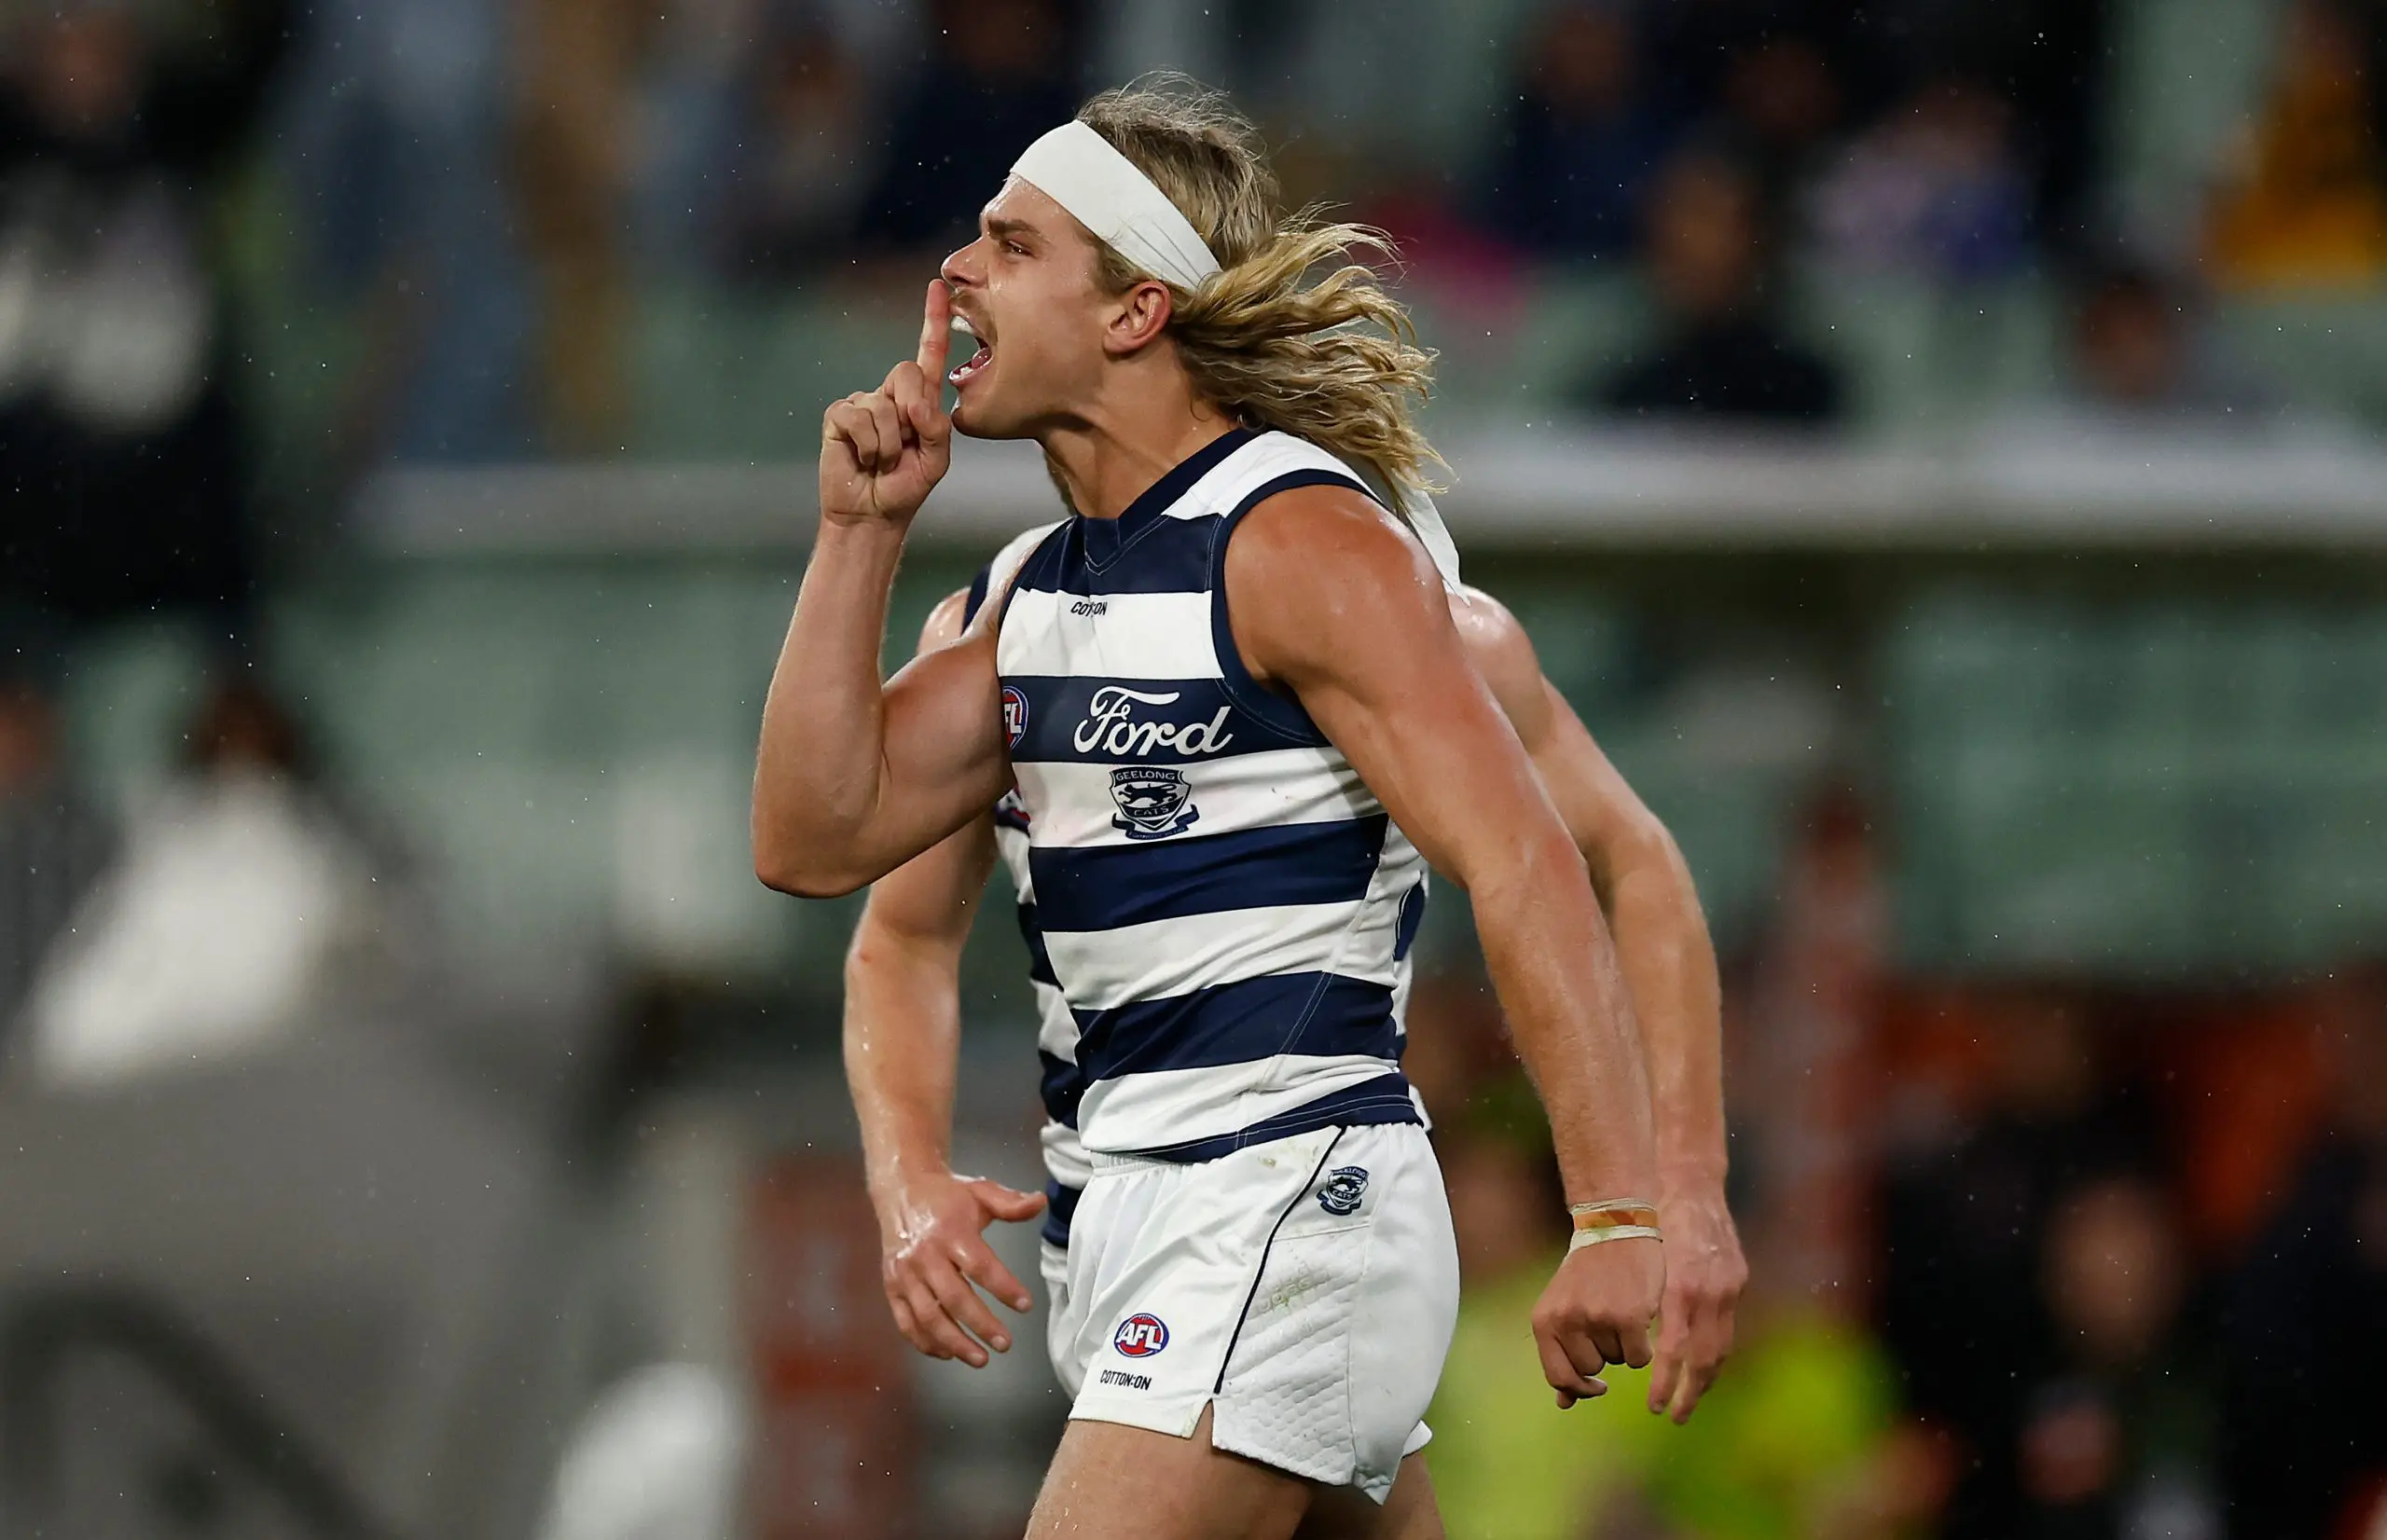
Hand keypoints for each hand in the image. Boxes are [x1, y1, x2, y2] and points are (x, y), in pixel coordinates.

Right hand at [820, 279, 953, 526]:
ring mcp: (863, 403)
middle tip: (905, 445)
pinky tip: (863, 459)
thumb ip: (936, 427)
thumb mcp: (936, 460)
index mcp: (919, 401)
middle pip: (906, 371)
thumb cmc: (906, 487)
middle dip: (912, 409)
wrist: (872, 514)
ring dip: (889, 443)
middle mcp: (891, 395)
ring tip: (882, 461)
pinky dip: (867, 445)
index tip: (938, 287)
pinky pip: (858, 418)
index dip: (933, 321)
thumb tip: (913, 404)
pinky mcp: (839, 416)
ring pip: (883, 405)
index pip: (928, 355)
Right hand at [875, 1168, 1046, 1366]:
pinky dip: (925, 1342)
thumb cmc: (947, 1196)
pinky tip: (947, 1354)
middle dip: (981, 1325)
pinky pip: (906, 1321)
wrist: (900, 1189)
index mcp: (950, 1231)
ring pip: (928, 1316)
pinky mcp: (891, 1286)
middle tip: (1005, 1344)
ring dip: (954, 1342)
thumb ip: (1011, 1204)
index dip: (1004, 1287)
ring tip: (980, 1359)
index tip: (1025, 1305)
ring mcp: (905, 1273)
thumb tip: (1041, 1202)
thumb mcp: (981, 1191)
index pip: (979, 1265)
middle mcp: (924, 1255)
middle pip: (954, 1297)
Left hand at [1530, 1234, 1662, 1408]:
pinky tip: (1640, 1318)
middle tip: (1608, 1322)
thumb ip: (1562, 1353)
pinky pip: (1640, 1359)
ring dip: (1625, 1346)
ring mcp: (1597, 1320)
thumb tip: (1564, 1403)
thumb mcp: (1564, 1308)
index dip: (1578, 1387)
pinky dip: (1644, 1346)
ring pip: (1618, 1363)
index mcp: (1544, 1321)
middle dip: (1604, 1354)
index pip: (1557, 1377)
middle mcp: (1566, 1322)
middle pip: (1591, 1370)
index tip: (1596, 1385)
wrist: (1616, 1231)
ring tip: (1621, 1312)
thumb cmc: (1590, 1274)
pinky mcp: (1629, 1319)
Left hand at [1647, 1183, 1746, 1422]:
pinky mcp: (1738, 1280)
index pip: (1676, 1347)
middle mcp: (1710, 1289)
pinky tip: (1700, 1369)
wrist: (1692, 1182)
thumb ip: (1639, 1299)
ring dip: (1705, 1379)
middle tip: (1672, 1415)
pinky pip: (1727, 1327)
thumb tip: (1622, 1347)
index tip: (1654, 1404)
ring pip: (1722, 1346)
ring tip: (1688, 1402)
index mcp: (1681, 1284)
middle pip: (1706, 1356)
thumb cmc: (1652, 1217)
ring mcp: (1729, 1285)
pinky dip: (1714, 1353)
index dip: (1666, 1380)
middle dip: (1690, 1391)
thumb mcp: (1639, 1257)